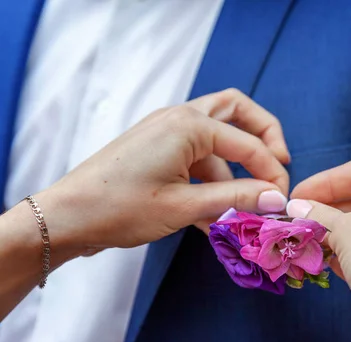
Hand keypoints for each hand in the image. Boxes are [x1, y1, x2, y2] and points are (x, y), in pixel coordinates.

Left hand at [36, 89, 290, 261]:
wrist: (67, 217)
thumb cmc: (120, 208)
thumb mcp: (184, 206)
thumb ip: (235, 198)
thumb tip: (277, 198)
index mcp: (189, 125)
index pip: (248, 143)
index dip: (272, 173)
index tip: (282, 201)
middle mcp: (180, 118)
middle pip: (237, 112)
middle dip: (264, 138)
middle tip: (280, 165)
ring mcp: (168, 132)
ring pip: (218, 140)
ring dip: (235, 172)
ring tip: (242, 212)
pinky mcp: (160, 150)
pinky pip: (198, 159)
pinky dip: (213, 183)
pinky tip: (214, 219)